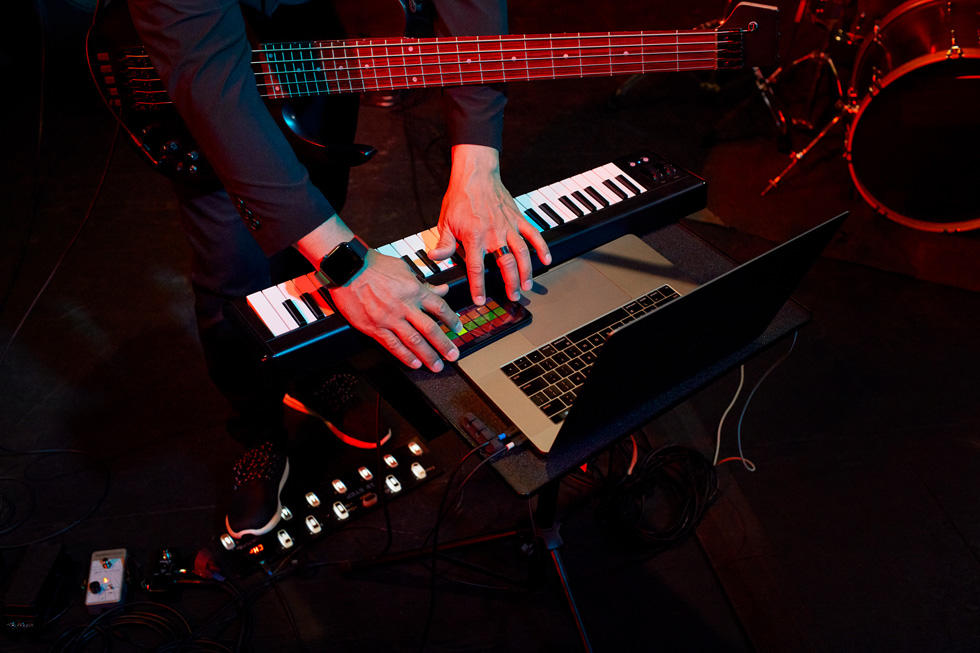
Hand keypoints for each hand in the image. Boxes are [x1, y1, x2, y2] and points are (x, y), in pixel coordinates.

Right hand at [328, 251, 462, 371]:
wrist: (348, 268)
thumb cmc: (375, 266)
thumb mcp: (404, 269)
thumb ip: (424, 284)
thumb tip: (442, 290)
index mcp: (414, 290)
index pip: (439, 308)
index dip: (451, 320)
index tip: (457, 329)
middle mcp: (404, 306)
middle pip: (430, 329)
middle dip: (444, 345)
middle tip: (453, 355)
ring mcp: (389, 318)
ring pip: (414, 341)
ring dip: (428, 356)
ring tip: (437, 366)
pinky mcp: (374, 327)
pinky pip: (393, 345)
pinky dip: (405, 356)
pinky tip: (414, 364)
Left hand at [428, 144, 550, 304]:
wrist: (475, 174)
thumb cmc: (459, 198)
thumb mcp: (445, 222)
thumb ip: (444, 244)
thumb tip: (435, 258)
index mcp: (474, 236)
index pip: (476, 267)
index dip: (478, 286)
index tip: (481, 300)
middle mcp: (494, 234)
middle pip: (505, 264)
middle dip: (510, 283)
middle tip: (513, 297)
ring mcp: (508, 226)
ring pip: (522, 253)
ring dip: (526, 271)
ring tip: (527, 285)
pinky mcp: (518, 218)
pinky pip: (533, 234)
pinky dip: (541, 247)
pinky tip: (546, 260)